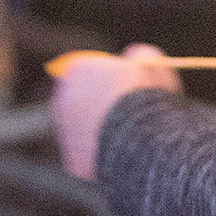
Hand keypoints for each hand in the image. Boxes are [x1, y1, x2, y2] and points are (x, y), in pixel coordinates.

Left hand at [50, 45, 180, 178]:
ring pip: (86, 128)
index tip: (130, 84)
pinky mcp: (73, 160)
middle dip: (103, 103)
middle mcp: (62, 99)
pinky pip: (92, 155)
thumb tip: (137, 56)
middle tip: (132, 111)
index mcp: (78, 71)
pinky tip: (129, 153)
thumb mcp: (153, 65)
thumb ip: (142, 54)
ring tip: (135, 135)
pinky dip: (106, 154)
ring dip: (104, 129)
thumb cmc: (147, 98)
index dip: (111, 76)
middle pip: (83, 99)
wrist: (139, 141)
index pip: (89, 69)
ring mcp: (65, 132)